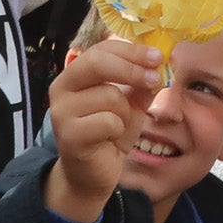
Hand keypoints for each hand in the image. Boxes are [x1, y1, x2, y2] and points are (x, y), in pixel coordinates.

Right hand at [43, 38, 158, 222]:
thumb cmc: (110, 134)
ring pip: (109, 95)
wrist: (94, 173)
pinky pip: (108, 121)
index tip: (158, 57)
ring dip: (125, 112)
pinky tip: (110, 140)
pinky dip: (118, 130)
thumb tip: (161, 62)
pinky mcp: (68, 135)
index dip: (131, 51)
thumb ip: (141, 83)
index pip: (102, 49)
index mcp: (74, 74)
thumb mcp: (131, 104)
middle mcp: (61, 88)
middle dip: (132, 69)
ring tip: (118, 126)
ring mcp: (61, 112)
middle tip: (155, 79)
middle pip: (97, 62)